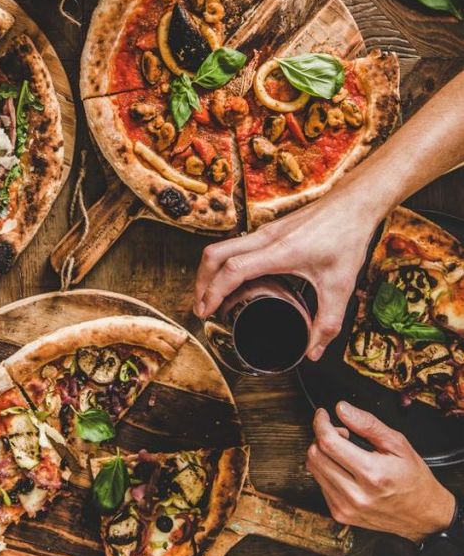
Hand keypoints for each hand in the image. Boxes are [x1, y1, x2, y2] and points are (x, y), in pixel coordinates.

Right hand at [194, 192, 377, 358]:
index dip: (213, 292)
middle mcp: (266, 237)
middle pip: (214, 254)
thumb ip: (327, 323)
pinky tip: (234, 279)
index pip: (232, 270)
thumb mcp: (340, 286)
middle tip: (200, 307)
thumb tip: (312, 352)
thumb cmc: (347, 237)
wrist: (354, 203)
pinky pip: (236, 245)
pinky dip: (225, 263)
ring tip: (210, 296)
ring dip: (210, 270)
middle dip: (201, 282)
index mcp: (279, 251)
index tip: (205, 311)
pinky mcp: (271, 230)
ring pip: (222, 247)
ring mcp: (266, 231)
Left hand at [308, 402, 454, 540]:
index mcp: (372, 474)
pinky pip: (320, 484)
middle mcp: (356, 495)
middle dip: (322, 437)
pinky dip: (327, 470)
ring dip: (323, 454)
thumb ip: (368, 424)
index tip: (323, 415)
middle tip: (341, 434)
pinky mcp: (341, 515)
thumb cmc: (414, 480)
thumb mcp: (398, 444)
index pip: (329, 443)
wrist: (423, 515)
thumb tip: (342, 409)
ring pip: (313, 469)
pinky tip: (344, 469)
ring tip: (344, 452)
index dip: (321, 423)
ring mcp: (346, 508)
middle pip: (316, 455)